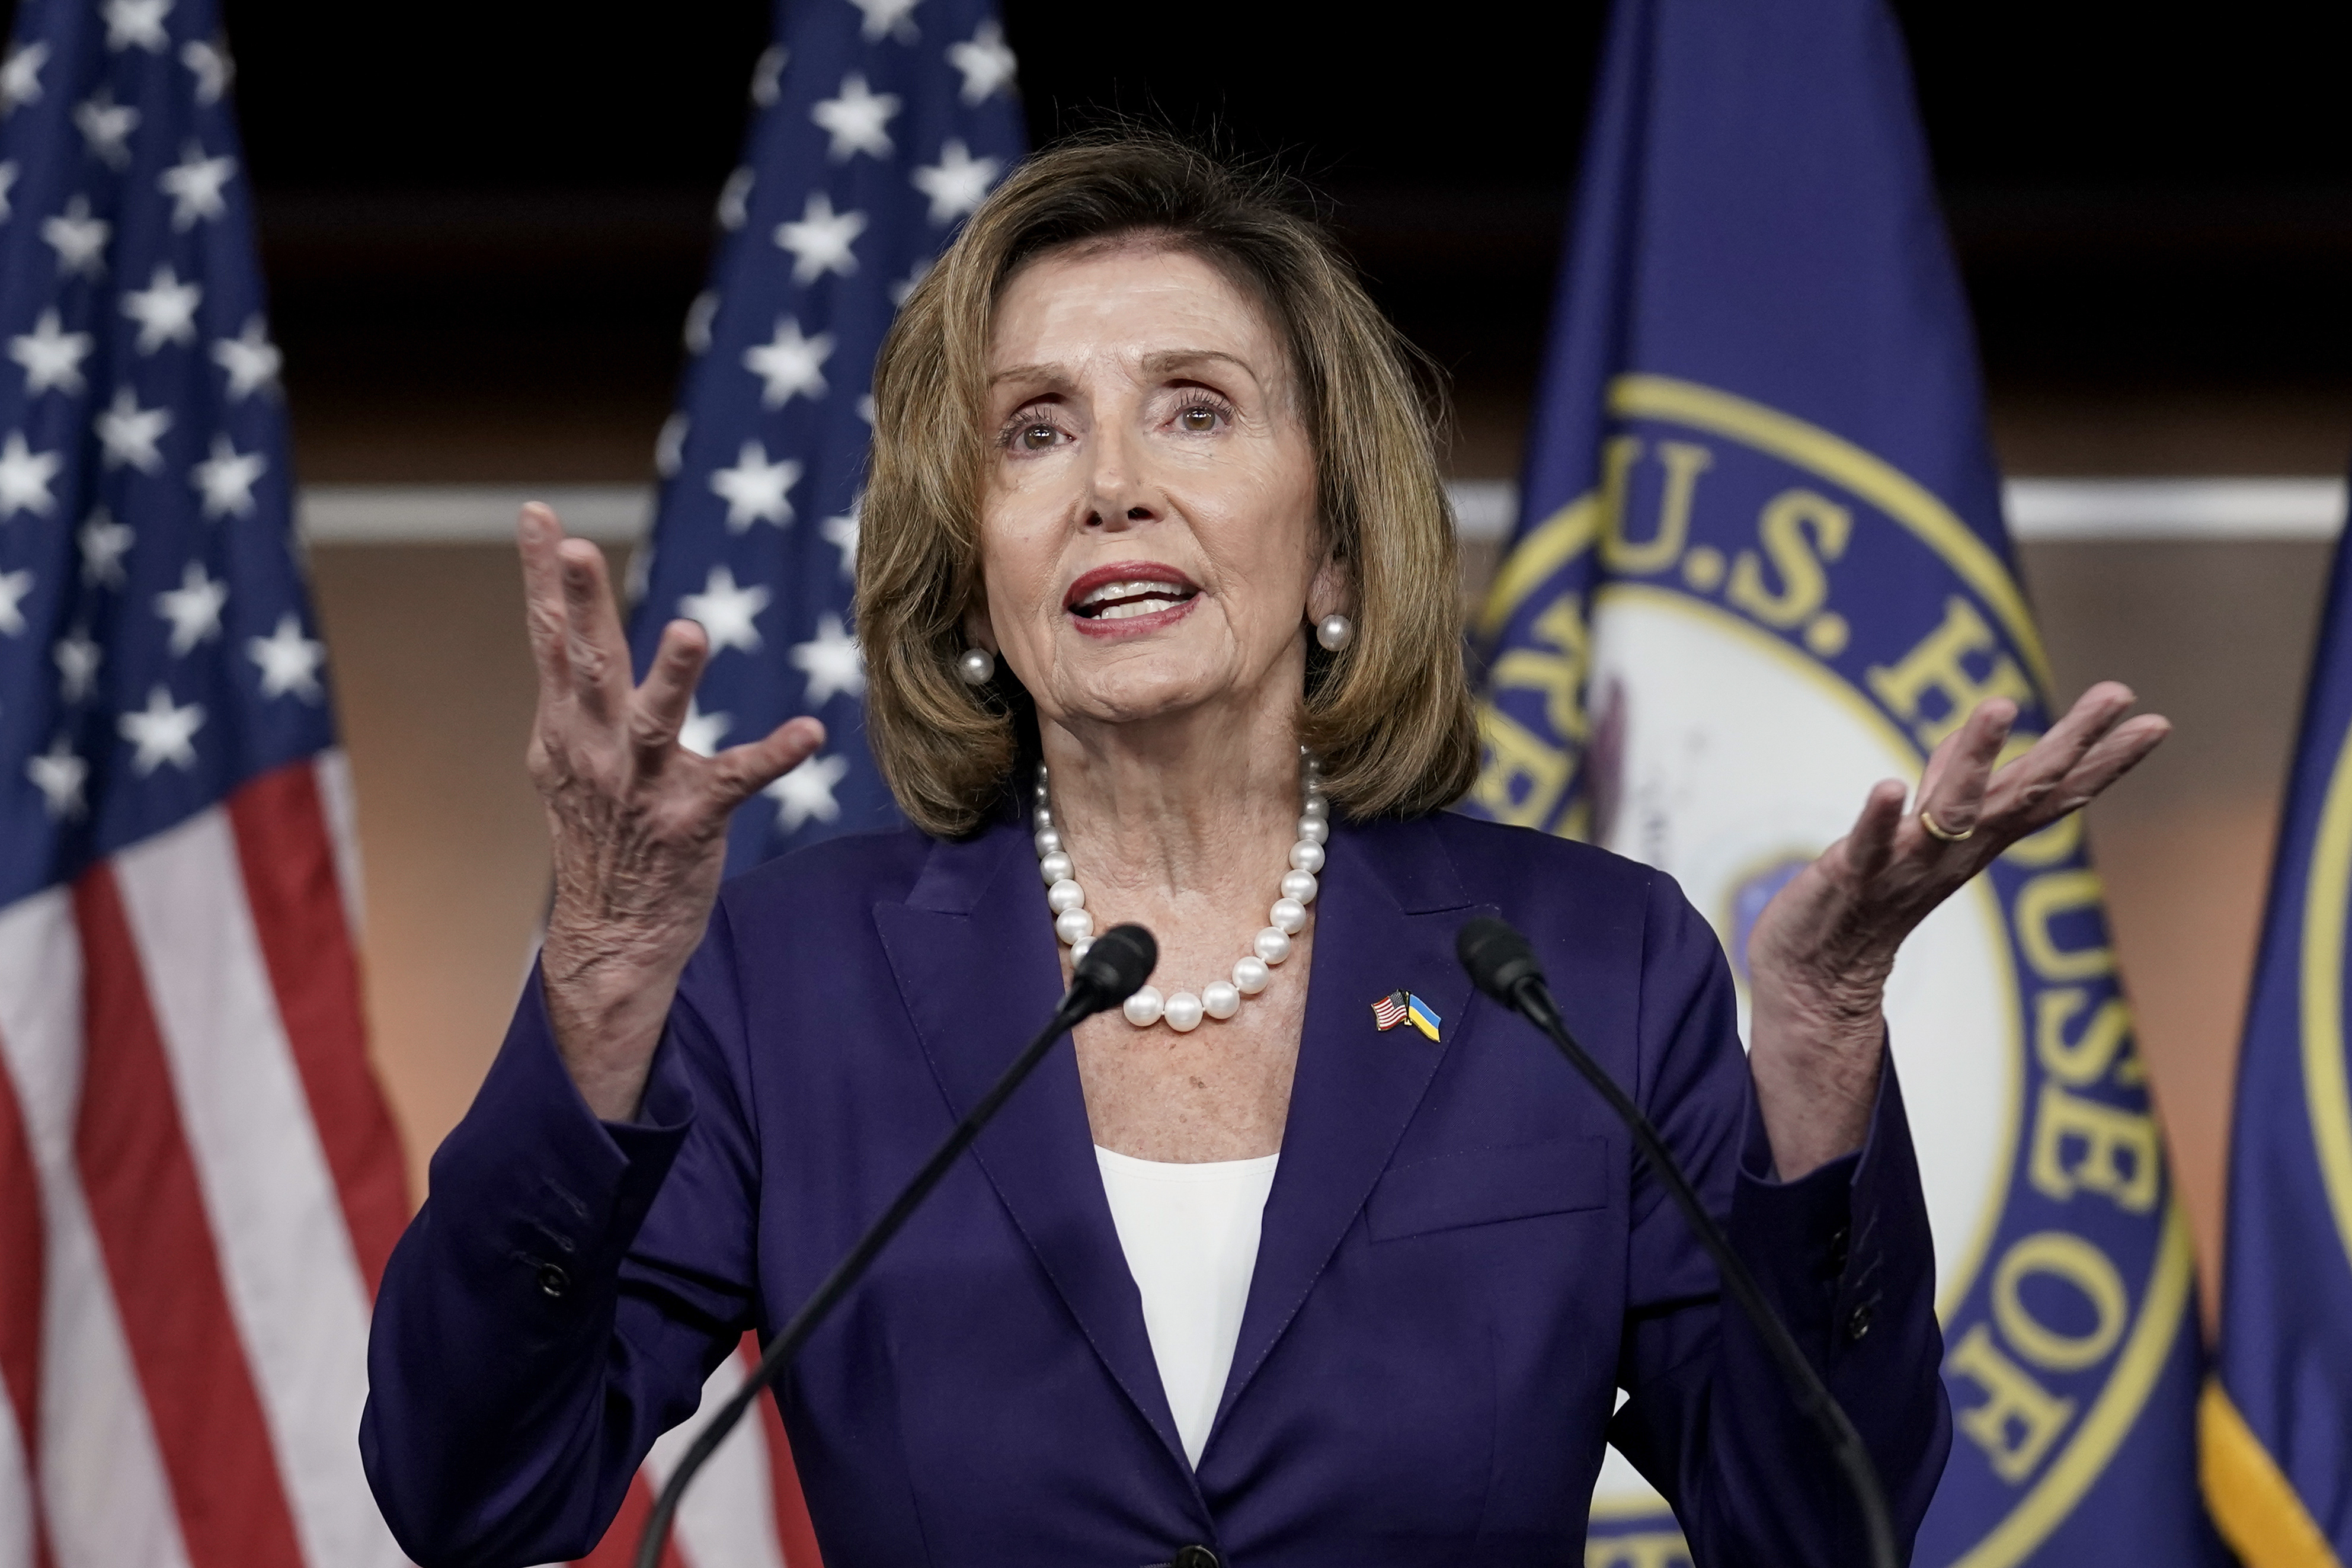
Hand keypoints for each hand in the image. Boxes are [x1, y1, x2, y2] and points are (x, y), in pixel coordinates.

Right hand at [519, 503, 822, 1119]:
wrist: (612, 934)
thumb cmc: (596, 834)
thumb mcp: (564, 760)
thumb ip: (570, 694)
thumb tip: (559, 627)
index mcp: (565, 726)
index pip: (551, 639)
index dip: (543, 578)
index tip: (538, 515)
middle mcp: (594, 749)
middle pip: (587, 664)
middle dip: (581, 604)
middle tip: (575, 547)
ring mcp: (642, 786)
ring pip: (654, 719)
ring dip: (672, 675)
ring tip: (691, 631)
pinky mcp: (692, 820)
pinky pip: (738, 779)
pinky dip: (775, 754)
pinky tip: (810, 732)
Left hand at [1744, 682, 2169, 1176]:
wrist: (1819, 978)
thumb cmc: (1872, 896)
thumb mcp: (1922, 834)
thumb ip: (1947, 787)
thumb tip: (1969, 741)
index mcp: (1977, 839)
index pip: (2051, 794)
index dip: (2102, 760)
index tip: (2155, 720)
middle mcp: (1956, 850)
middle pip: (2024, 792)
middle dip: (2073, 741)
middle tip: (2117, 692)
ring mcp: (1908, 864)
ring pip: (1952, 808)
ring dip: (1974, 757)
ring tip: (2000, 705)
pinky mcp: (1853, 876)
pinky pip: (1870, 845)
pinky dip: (1881, 816)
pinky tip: (1889, 785)